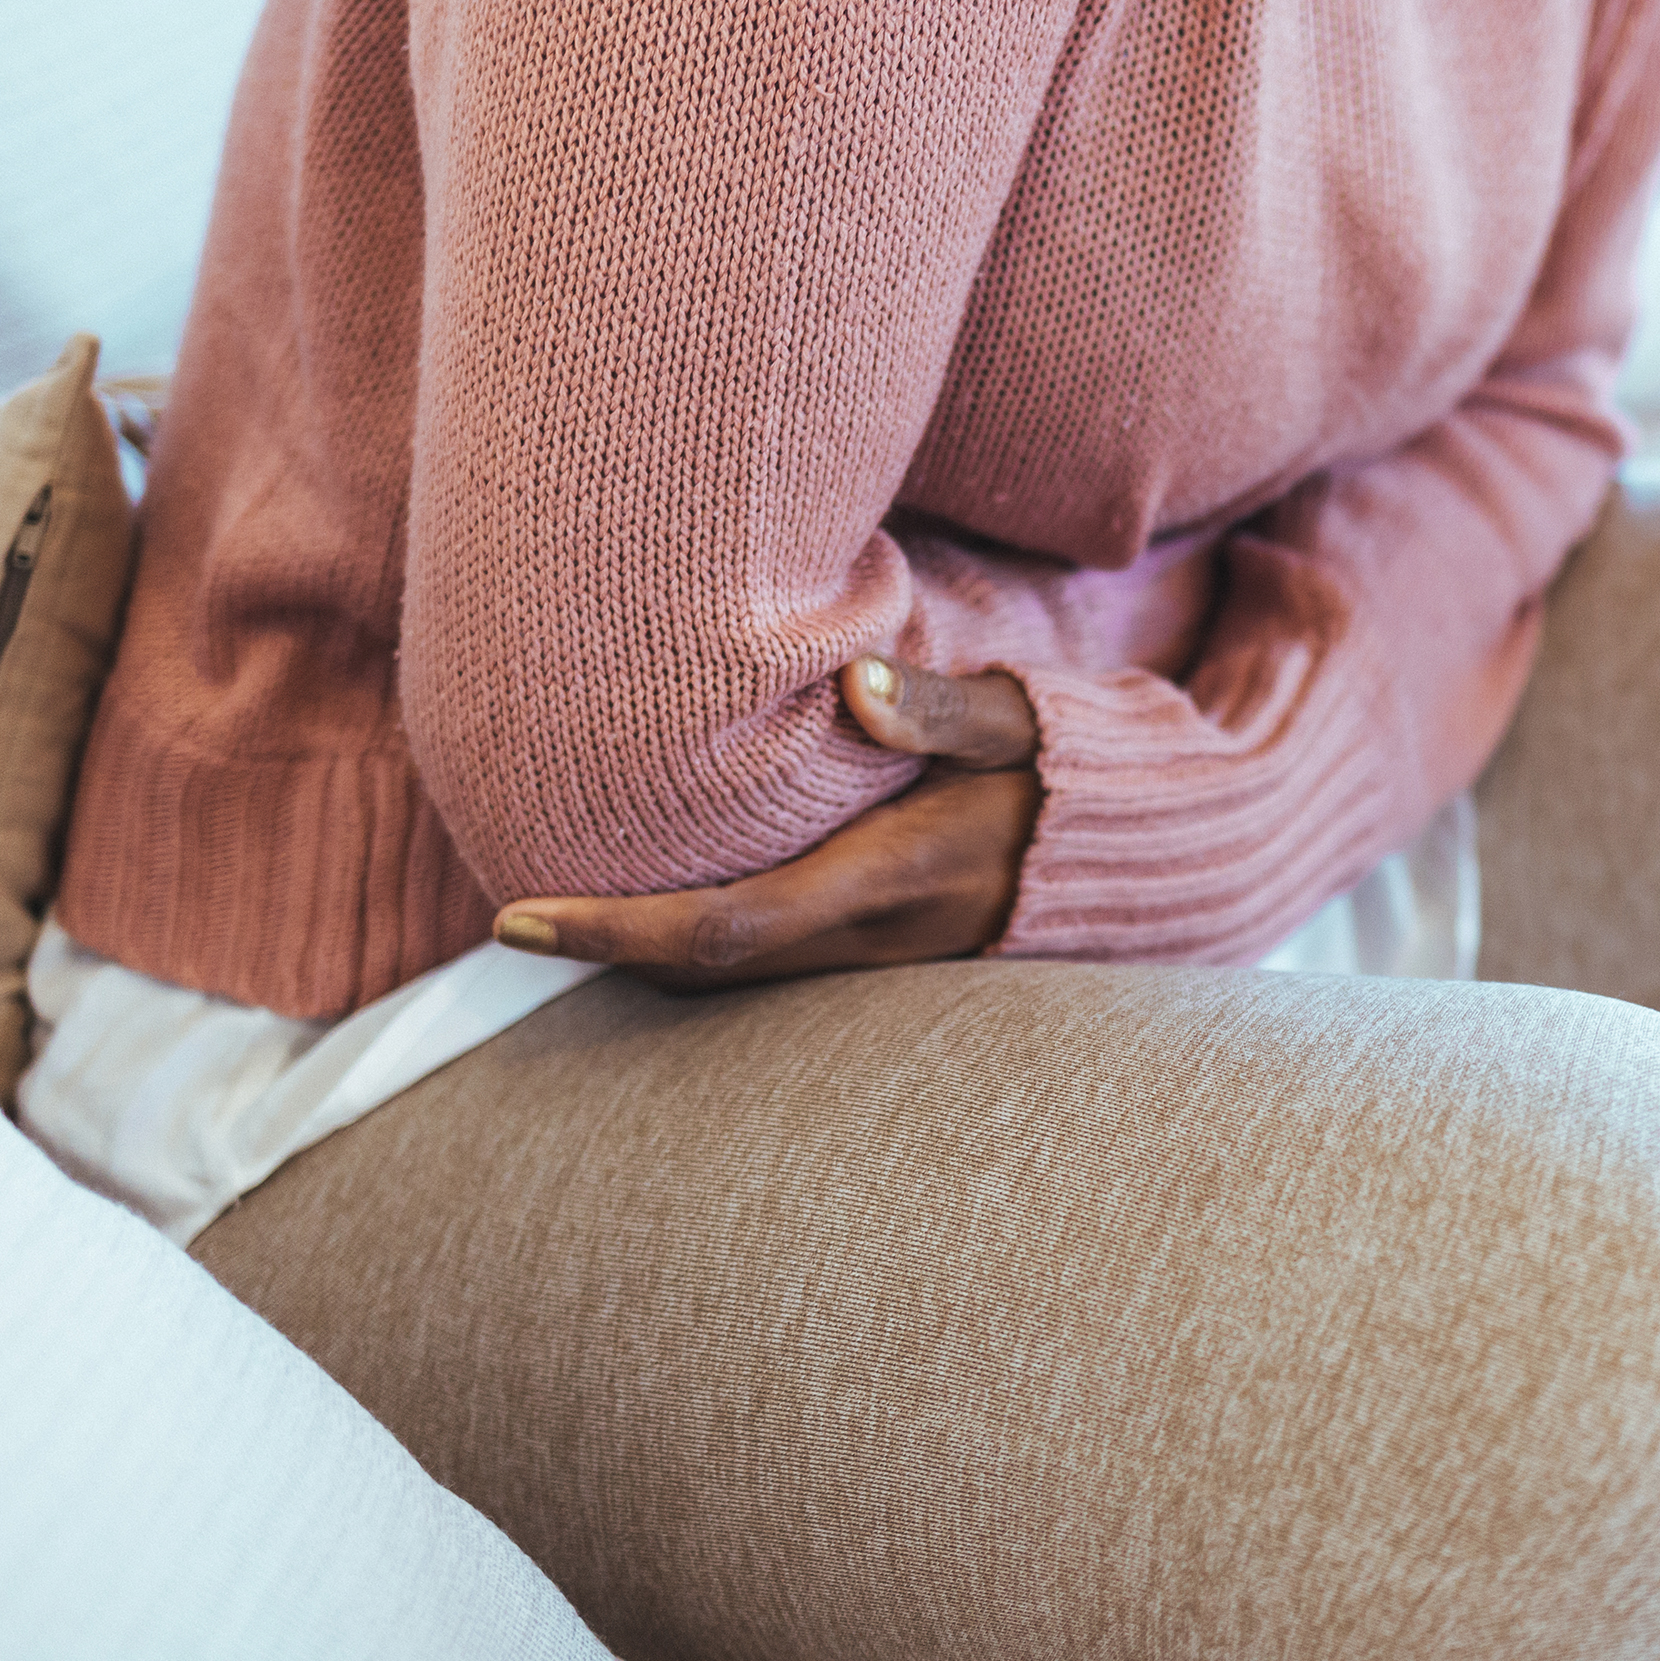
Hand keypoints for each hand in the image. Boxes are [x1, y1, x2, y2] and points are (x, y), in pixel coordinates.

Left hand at [488, 656, 1039, 992]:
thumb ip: (941, 705)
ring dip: (646, 955)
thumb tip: (856, 679)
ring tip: (563, 906)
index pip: (722, 929)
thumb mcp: (1020, 722)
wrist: (1148, 861)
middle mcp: (872, 942)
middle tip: (511, 914)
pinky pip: (770, 969)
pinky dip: (700, 947)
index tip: (516, 919)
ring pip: (733, 980)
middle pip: (704, 973)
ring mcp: (879, 962)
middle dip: (605, 952)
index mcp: (887, 880)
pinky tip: (663, 900)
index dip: (611, 933)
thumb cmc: (1074, 776)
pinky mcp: (884, 960)